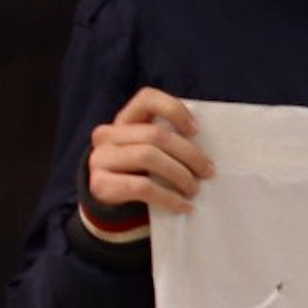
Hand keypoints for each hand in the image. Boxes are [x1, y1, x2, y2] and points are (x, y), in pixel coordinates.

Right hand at [84, 88, 208, 221]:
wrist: (114, 207)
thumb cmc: (142, 175)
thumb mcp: (154, 153)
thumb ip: (168, 143)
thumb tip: (205, 149)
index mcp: (124, 121)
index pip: (147, 99)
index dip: (174, 110)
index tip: (196, 131)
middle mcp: (107, 135)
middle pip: (155, 135)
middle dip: (188, 154)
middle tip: (208, 171)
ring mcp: (100, 158)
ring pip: (148, 157)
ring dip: (179, 175)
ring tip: (194, 189)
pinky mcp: (101, 184)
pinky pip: (142, 187)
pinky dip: (169, 197)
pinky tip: (184, 206)